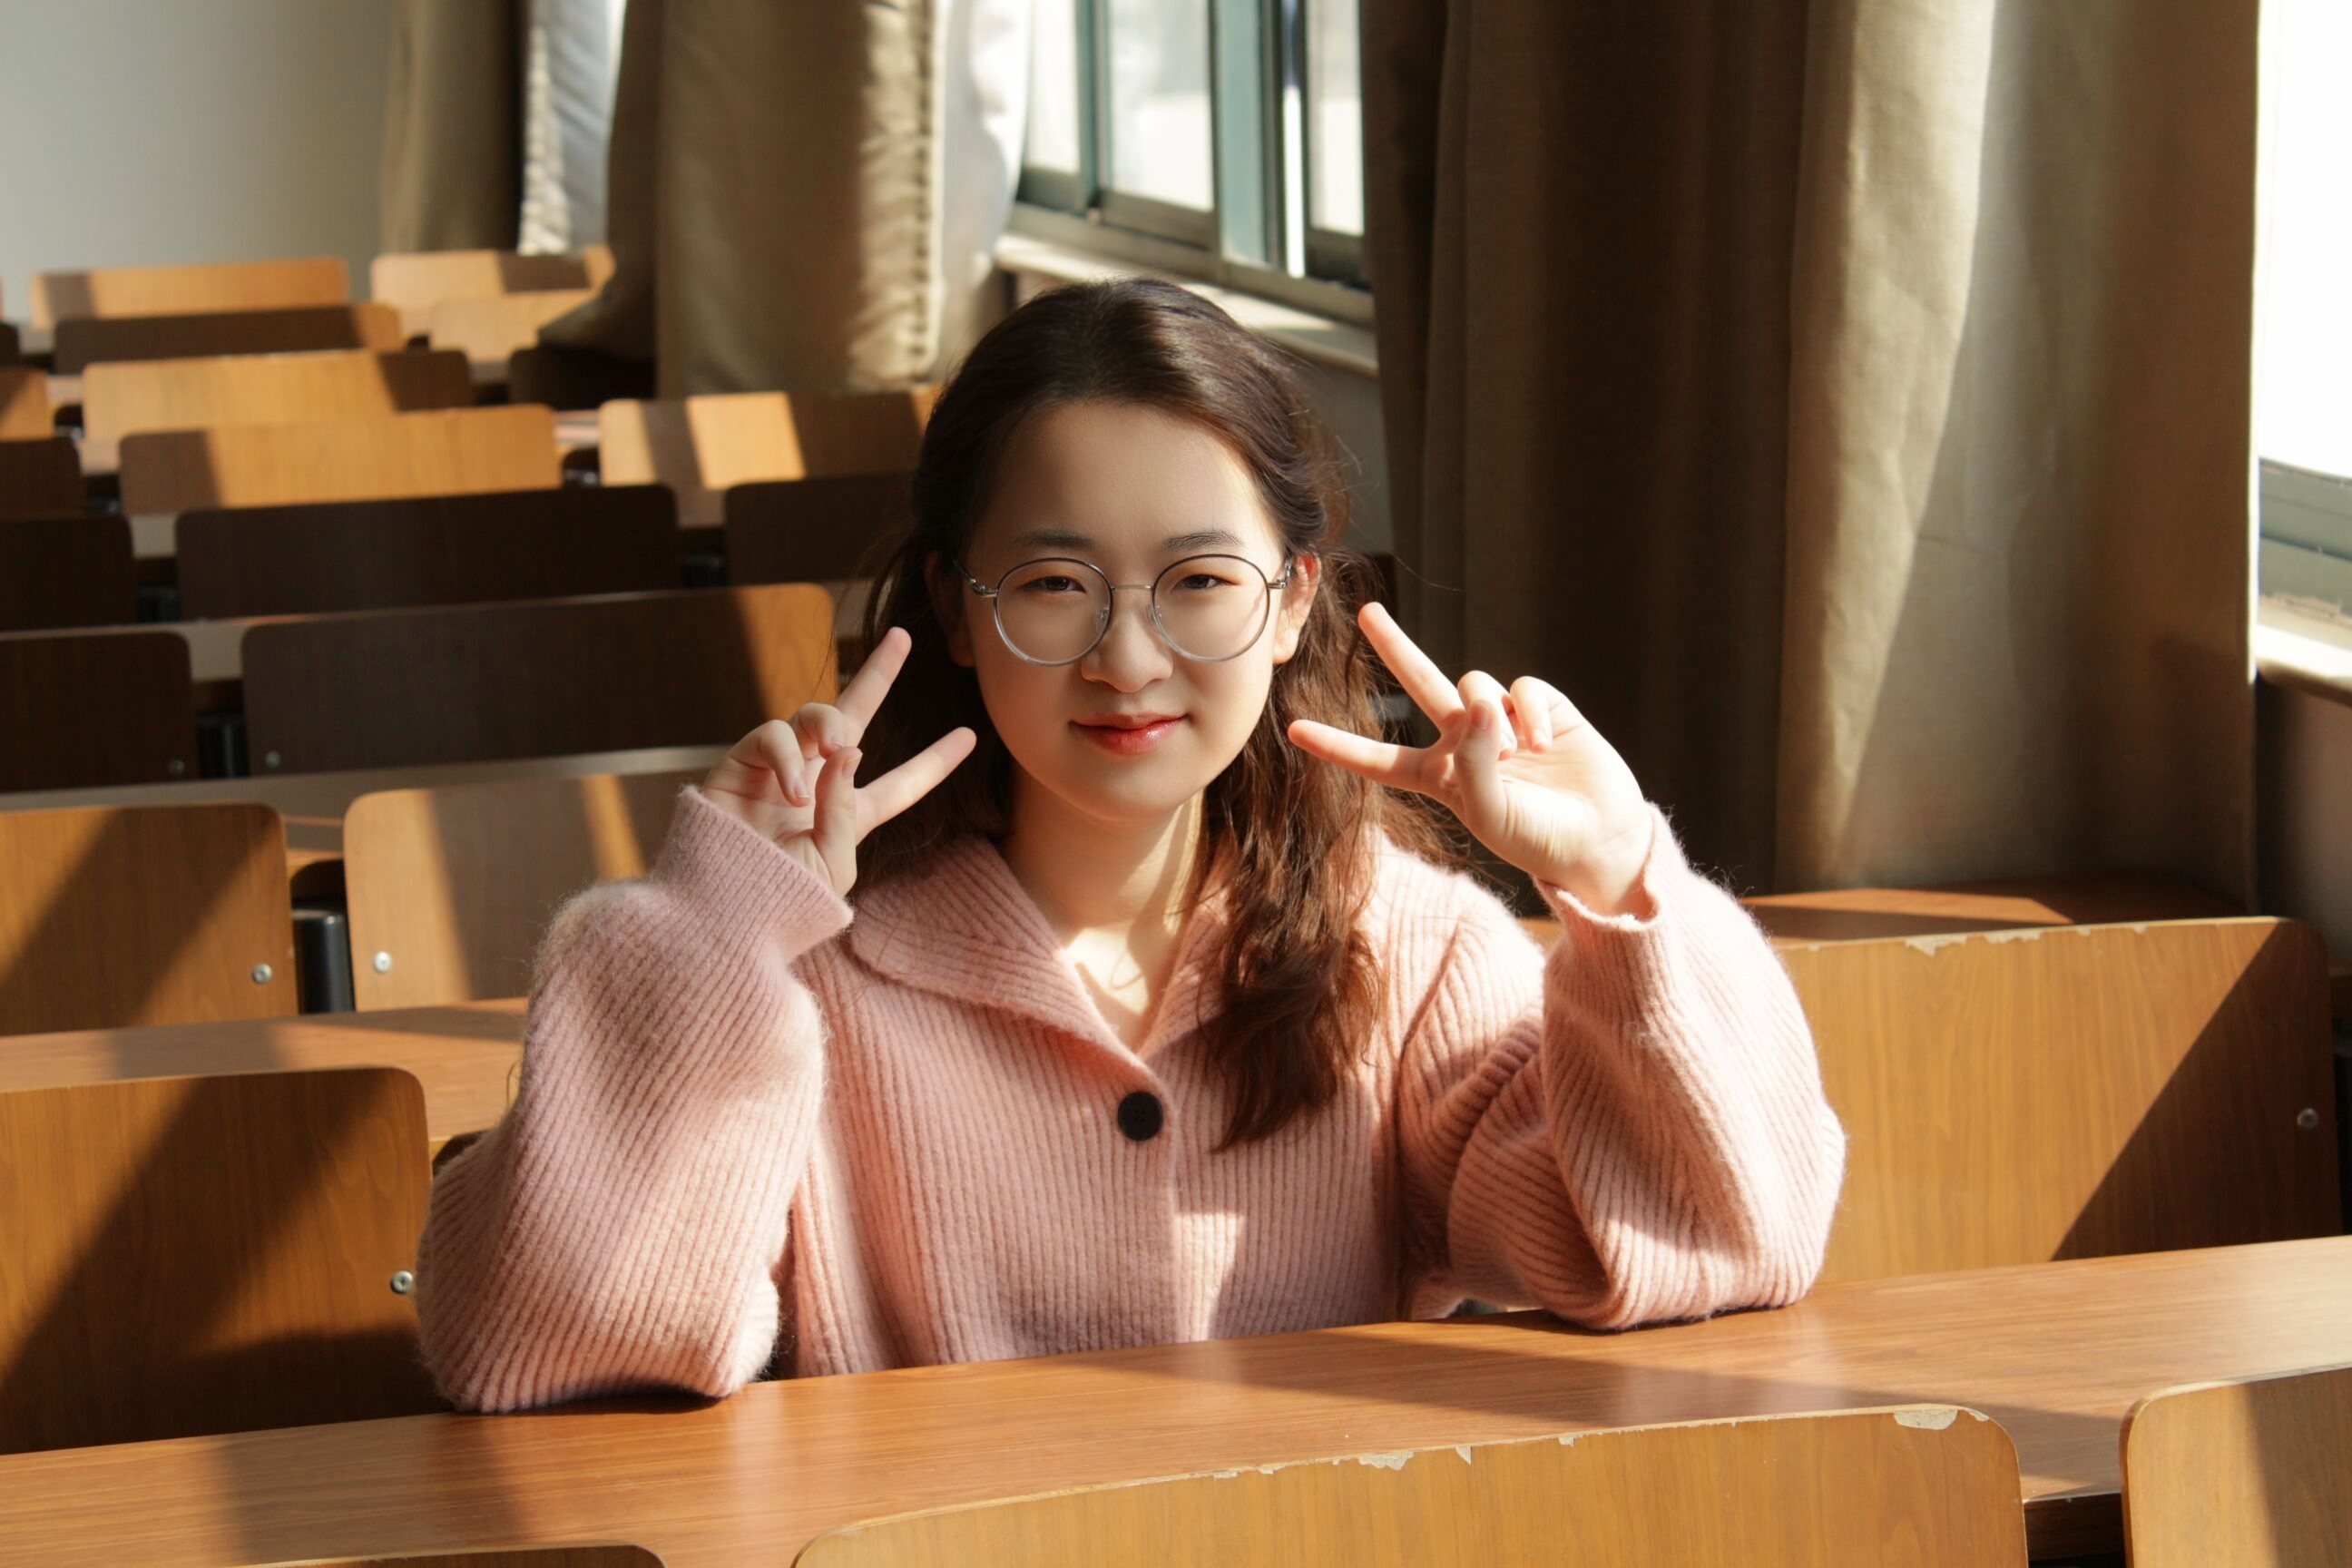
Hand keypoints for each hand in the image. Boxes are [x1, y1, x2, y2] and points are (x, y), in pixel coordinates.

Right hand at [701, 627, 976, 895]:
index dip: (935, 760)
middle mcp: (818, 783)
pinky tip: (795, 791)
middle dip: (878, 676)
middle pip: (853, 718)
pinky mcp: (741, 764)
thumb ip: (847, 808)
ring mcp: (779, 769)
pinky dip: (788, 757)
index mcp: (851, 815)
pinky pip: (772, 735)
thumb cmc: (782, 898)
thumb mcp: (832, 864)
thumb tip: (851, 747)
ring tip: (835, 748)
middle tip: (902, 638)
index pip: (903, 783)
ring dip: (829, 722)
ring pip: (812, 715)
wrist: (723, 910)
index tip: (970, 736)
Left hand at [1287, 604, 1655, 913]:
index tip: (1294, 729)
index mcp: (1441, 776)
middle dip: (1396, 647)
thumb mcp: (1492, 814)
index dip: (1339, 745)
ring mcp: (1503, 719)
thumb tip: (1481, 703)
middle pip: (1421, 684)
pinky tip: (1547, 744)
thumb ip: (1477, 761)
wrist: (1601, 838)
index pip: (1379, 759)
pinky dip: (1532, 714)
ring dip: (1493, 717)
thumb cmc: (1538, 838)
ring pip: (1475, 683)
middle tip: (1368, 614)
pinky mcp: (1543, 706)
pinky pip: (1523, 688)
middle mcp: (1466, 740)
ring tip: (1519, 755)